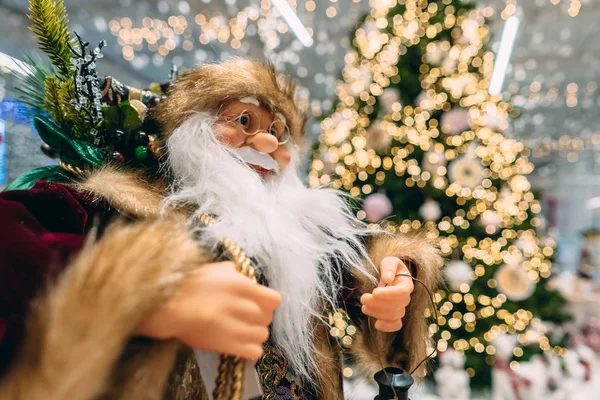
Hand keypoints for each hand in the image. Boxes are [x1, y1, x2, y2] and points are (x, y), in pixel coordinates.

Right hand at [135, 261, 280, 359]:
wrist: (169, 306)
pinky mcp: (230, 346)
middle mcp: (246, 307)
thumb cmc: (189, 284)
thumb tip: (240, 273)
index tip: (258, 304)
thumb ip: (233, 272)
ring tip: (241, 332)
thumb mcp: (215, 270)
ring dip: (254, 334)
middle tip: (245, 318)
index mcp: (244, 287)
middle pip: (268, 318)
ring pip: (263, 335)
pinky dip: (250, 350)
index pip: (274, 300)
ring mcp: (239, 327)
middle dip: (259, 318)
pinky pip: (255, 352)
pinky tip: (239, 345)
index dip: (267, 303)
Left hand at [360, 257, 413, 332]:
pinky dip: (387, 327)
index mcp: (406, 284)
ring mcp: (401, 308)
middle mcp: (405, 298)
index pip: (402, 292)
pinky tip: (377, 324)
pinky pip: (396, 325)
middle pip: (397, 305)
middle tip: (363, 298)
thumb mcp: (389, 261)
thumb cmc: (390, 268)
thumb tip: (388, 278)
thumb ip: (389, 267)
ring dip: (378, 313)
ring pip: (394, 315)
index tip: (374, 292)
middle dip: (378, 304)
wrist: (389, 276)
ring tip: (364, 307)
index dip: (388, 294)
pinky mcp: (394, 316)